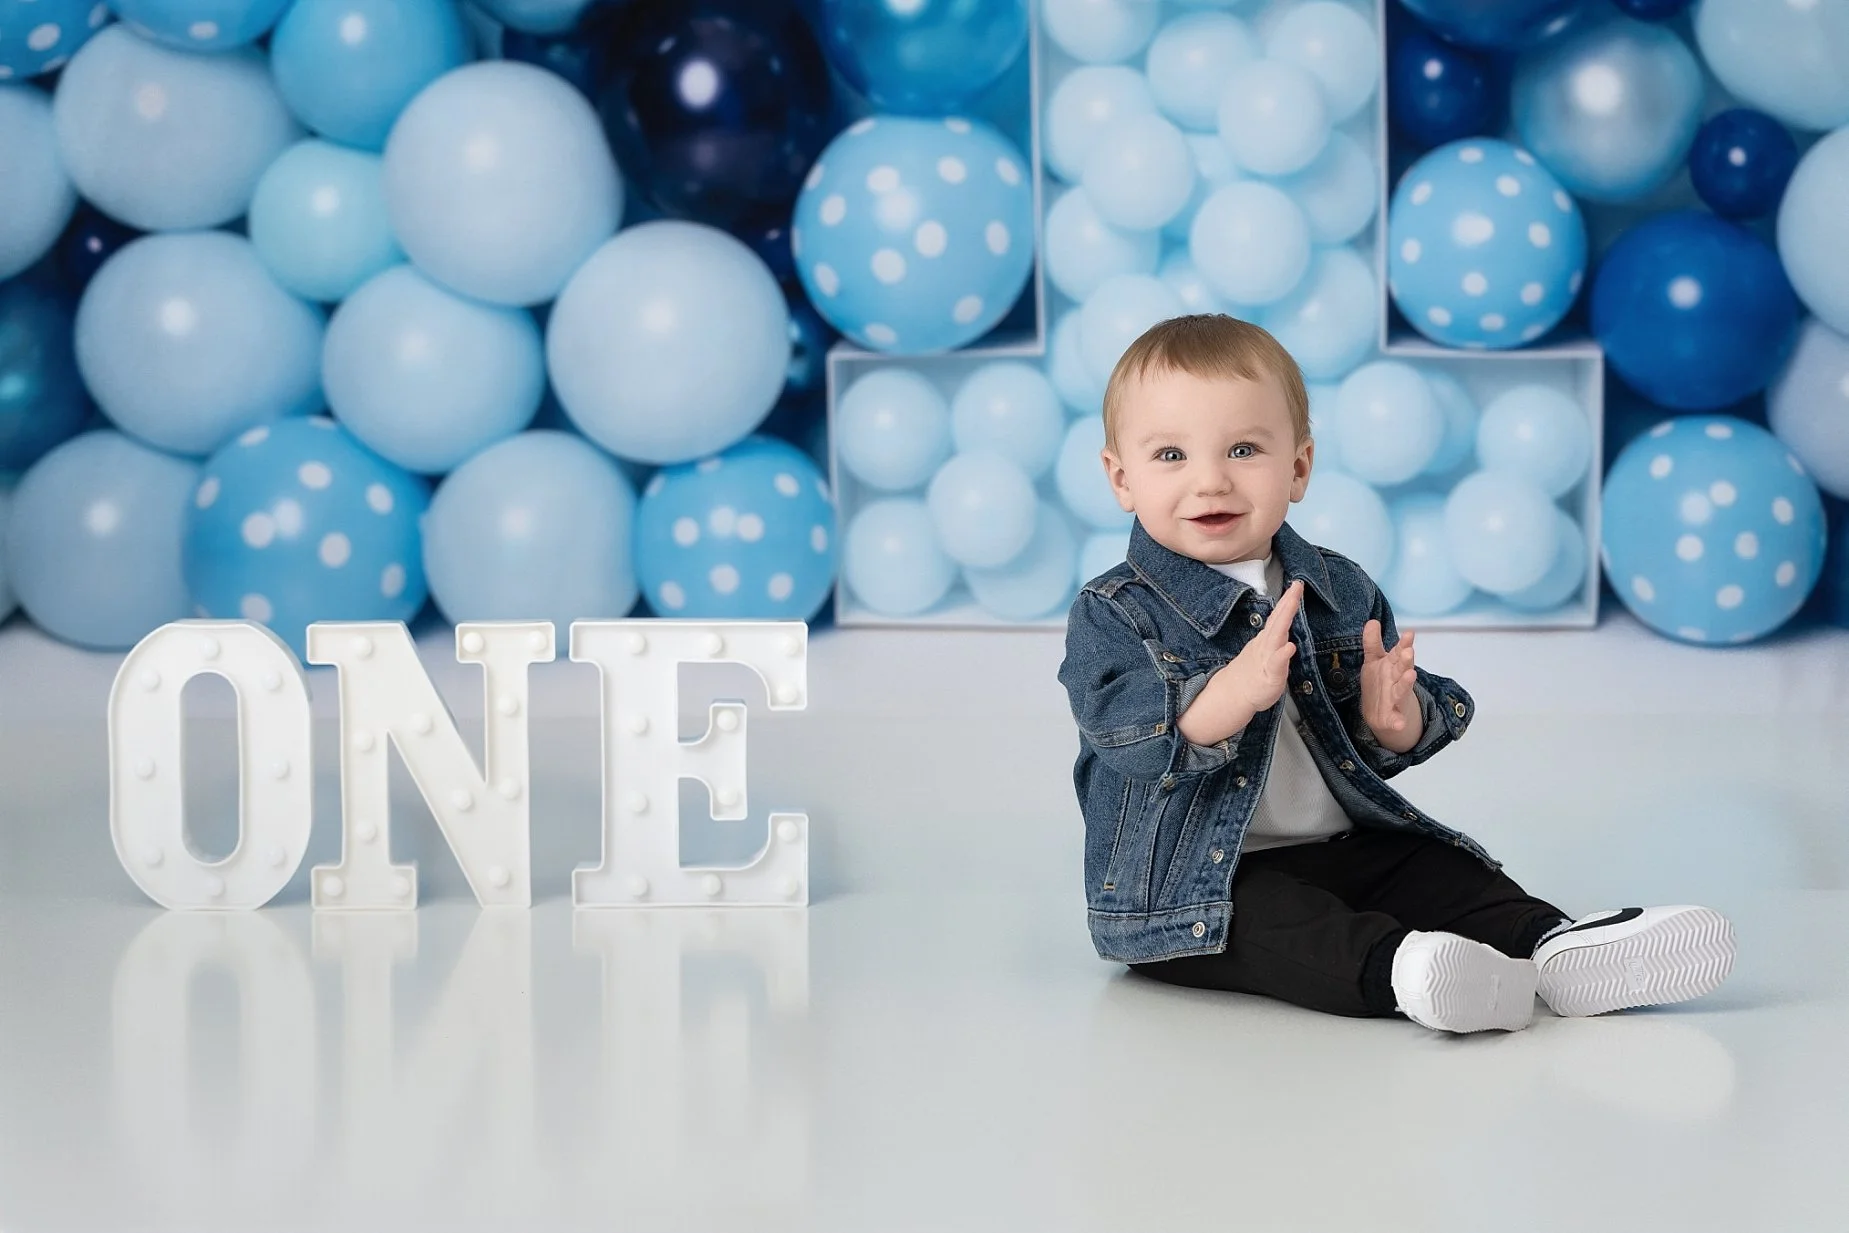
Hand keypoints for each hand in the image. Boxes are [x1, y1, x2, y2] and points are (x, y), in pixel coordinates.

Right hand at [1219, 579, 1303, 713]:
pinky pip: (1276, 664)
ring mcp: (1267, 658)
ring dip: (1285, 619)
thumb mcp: (1264, 651)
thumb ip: (1274, 637)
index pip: (1279, 616)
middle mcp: (1267, 645)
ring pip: (1277, 636)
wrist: (1233, 694)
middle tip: (1297, 585)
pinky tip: (1289, 647)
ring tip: (1293, 603)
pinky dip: (1282, 655)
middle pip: (1278, 620)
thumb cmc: (1252, 674)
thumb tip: (1281, 623)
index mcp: (1268, 639)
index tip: (1297, 585)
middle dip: (1288, 602)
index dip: (1287, 600)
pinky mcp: (1270, 676)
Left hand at [1361, 618, 1419, 750]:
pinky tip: (1399, 723)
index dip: (1403, 643)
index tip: (1409, 634)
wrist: (1381, 712)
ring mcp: (1396, 698)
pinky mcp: (1392, 716)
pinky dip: (1398, 722)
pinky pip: (1395, 720)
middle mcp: (1397, 680)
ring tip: (1410, 676)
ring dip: (1406, 684)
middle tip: (1408, 652)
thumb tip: (1372, 621)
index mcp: (1394, 666)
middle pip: (1402, 669)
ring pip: (1402, 690)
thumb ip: (1372, 642)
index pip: (1399, 652)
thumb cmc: (1381, 681)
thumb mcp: (1374, 660)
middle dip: (1406, 661)